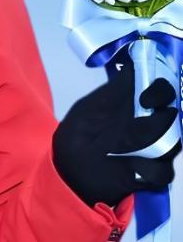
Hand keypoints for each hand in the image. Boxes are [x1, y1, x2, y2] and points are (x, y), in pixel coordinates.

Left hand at [52, 56, 180, 207]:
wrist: (69, 168)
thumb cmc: (80, 132)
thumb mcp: (90, 108)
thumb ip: (112, 92)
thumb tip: (132, 66)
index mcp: (138, 106)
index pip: (164, 91)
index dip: (161, 91)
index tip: (146, 99)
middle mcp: (153, 126)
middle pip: (174, 118)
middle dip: (164, 118)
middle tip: (145, 122)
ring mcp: (156, 151)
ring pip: (174, 145)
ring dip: (157, 144)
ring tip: (129, 146)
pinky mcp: (152, 175)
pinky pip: (163, 172)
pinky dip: (151, 169)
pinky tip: (133, 168)